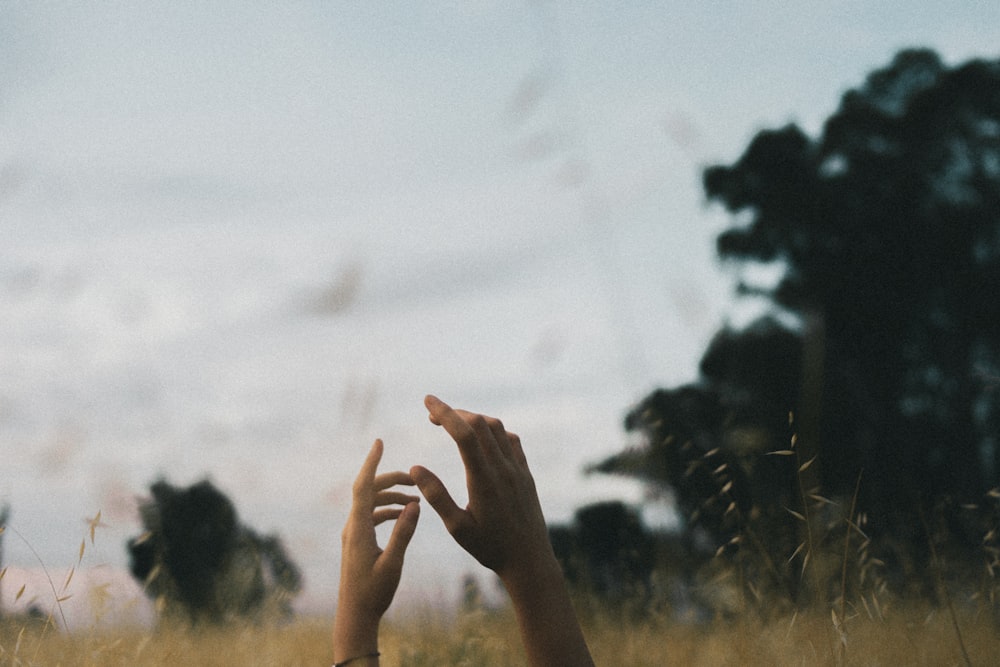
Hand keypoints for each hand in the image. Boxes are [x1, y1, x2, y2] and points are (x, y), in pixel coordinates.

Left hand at [334, 439, 419, 661]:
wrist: (355, 616)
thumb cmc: (373, 593)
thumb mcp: (393, 564)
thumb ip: (403, 533)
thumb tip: (414, 505)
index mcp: (358, 529)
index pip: (362, 487)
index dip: (371, 463)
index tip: (379, 441)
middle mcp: (352, 527)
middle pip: (368, 491)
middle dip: (390, 479)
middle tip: (415, 477)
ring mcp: (353, 534)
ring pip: (370, 503)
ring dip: (392, 496)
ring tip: (417, 499)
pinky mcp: (357, 541)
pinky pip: (371, 515)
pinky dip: (388, 510)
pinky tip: (405, 514)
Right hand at [410, 395, 553, 582]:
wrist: (530, 560)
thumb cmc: (490, 548)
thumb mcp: (457, 528)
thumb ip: (437, 497)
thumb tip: (416, 468)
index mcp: (484, 480)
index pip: (464, 435)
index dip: (445, 413)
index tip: (427, 401)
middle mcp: (503, 469)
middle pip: (480, 424)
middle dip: (455, 412)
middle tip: (432, 415)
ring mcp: (518, 470)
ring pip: (497, 429)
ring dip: (474, 419)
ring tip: (453, 424)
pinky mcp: (526, 474)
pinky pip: (512, 441)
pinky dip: (493, 431)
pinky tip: (482, 438)